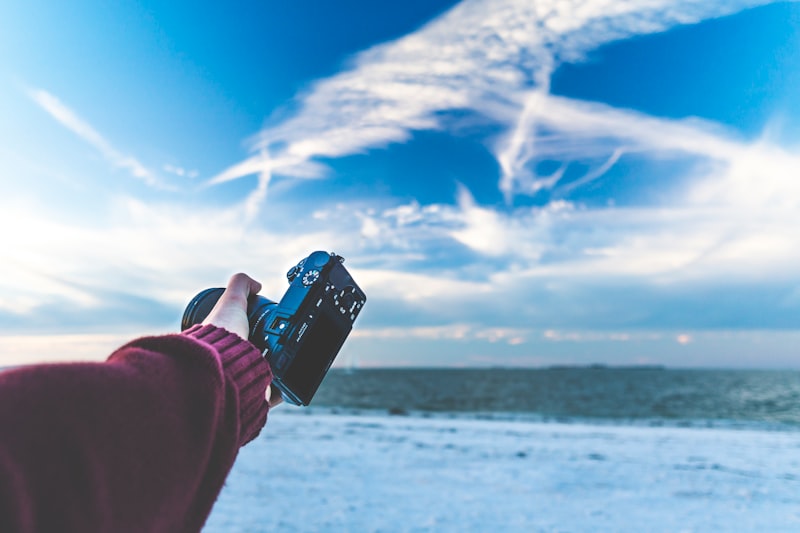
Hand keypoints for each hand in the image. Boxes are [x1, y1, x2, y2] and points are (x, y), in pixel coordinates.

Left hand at [202, 273, 281, 406]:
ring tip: (291, 359)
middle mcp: (231, 365)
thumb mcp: (231, 301)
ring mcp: (243, 382)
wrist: (222, 368)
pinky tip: (292, 381)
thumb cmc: (221, 336)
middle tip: (285, 342)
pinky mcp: (255, 398)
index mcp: (224, 344)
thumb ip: (241, 285)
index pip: (245, 336)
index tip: (270, 327)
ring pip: (267, 376)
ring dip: (279, 369)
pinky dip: (284, 390)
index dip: (257, 330)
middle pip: (258, 356)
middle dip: (272, 350)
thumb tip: (258, 284)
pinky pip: (274, 395)